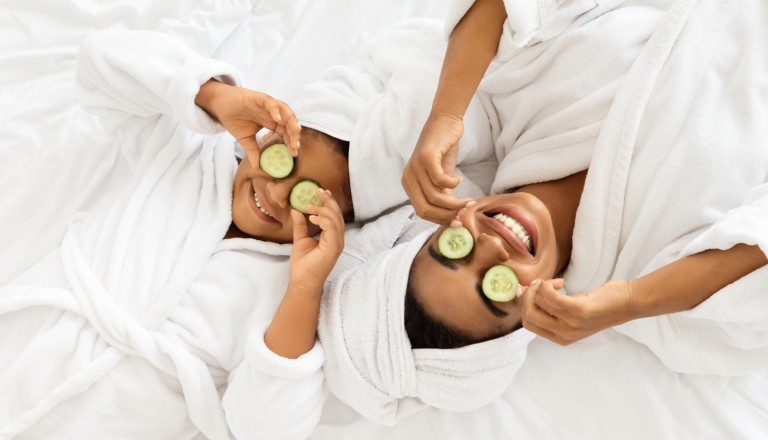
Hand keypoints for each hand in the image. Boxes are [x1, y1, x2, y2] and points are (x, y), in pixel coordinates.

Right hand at [195, 80, 300, 168]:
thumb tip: (256, 167)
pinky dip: (275, 109)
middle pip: (288, 122)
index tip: (294, 154)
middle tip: (296, 146)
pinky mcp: (257, 97)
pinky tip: (278, 119)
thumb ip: (252, 151)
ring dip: (291, 120)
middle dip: (294, 134)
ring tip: (295, 131)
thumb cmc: (234, 118)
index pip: (285, 132)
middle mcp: (271, 113)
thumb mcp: (244, 138)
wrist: (219, 104)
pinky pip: (269, 102)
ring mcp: (266, 104)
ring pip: (284, 110)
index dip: (290, 142)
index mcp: (271, 122)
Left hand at [288, 189, 344, 289]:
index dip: (329, 202)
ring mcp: (337, 243)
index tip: (320, 192)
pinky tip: (312, 217)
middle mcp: (338, 239)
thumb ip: (300, 226)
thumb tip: (296, 210)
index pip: (334, 215)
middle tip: (317, 191)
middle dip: (328, 201)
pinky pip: (332, 228)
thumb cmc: (303, 264)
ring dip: (323, 209)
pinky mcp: (333, 247)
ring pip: (336, 219)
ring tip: (309, 208)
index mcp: (332, 236)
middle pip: (337, 214)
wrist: (302, 281)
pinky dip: (323, 219)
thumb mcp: (300, 240)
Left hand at [401, 112, 473, 223]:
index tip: (458, 221)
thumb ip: (441, 196)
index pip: (421, 212)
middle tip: (465, 212)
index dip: (440, 220)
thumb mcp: (440, 178)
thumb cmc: (443, 151)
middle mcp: (408, 177)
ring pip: (434, 197)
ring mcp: (415, 167)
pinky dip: (453, 183)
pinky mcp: (425, 157)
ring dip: (455, 202)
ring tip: (468, 199)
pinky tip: (458, 178)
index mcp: (408, 185)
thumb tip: (452, 217)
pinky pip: (440, 180)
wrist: (445, 123)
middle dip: (448, 215)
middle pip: (425, 209)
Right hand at [519, 279, 634, 344]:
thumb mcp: (571, 310)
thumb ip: (549, 306)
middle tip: (540, 284)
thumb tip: (521, 291)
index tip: (531, 290)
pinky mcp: (578, 312)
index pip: (528, 324)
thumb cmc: (601, 304)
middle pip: (528, 315)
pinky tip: (561, 282)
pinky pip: (550, 296)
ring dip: (540, 287)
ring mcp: (571, 325)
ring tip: (555, 282)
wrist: (628, 303)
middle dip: (528, 295)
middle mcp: (565, 335)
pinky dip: (549, 285)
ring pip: (537, 304)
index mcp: (561, 338)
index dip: (524, 305)